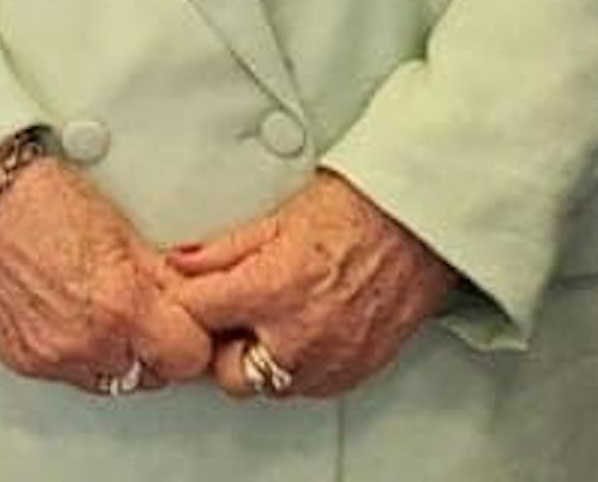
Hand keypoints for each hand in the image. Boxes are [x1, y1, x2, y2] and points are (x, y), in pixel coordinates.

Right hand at [0, 158, 219, 397]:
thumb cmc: (44, 203)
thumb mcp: (123, 230)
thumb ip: (165, 277)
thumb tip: (197, 301)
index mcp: (121, 306)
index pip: (189, 358)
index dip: (193, 338)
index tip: (187, 323)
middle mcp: (87, 342)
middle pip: (154, 376)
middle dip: (157, 348)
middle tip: (146, 314)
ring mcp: (54, 358)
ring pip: (114, 380)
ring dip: (120, 356)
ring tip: (106, 312)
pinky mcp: (27, 363)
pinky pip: (73, 376)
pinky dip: (82, 355)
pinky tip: (74, 316)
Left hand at [166, 171, 456, 401]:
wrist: (417, 223)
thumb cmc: (358, 211)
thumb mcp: (278, 217)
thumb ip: (222, 248)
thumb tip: (180, 262)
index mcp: (272, 291)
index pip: (197, 316)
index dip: (188, 304)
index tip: (192, 297)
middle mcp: (299, 336)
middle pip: (228, 372)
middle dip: (223, 346)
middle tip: (232, 315)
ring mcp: (330, 360)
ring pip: (270, 384)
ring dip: (262, 358)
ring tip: (274, 319)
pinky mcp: (355, 371)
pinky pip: (310, 385)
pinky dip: (301, 365)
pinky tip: (306, 329)